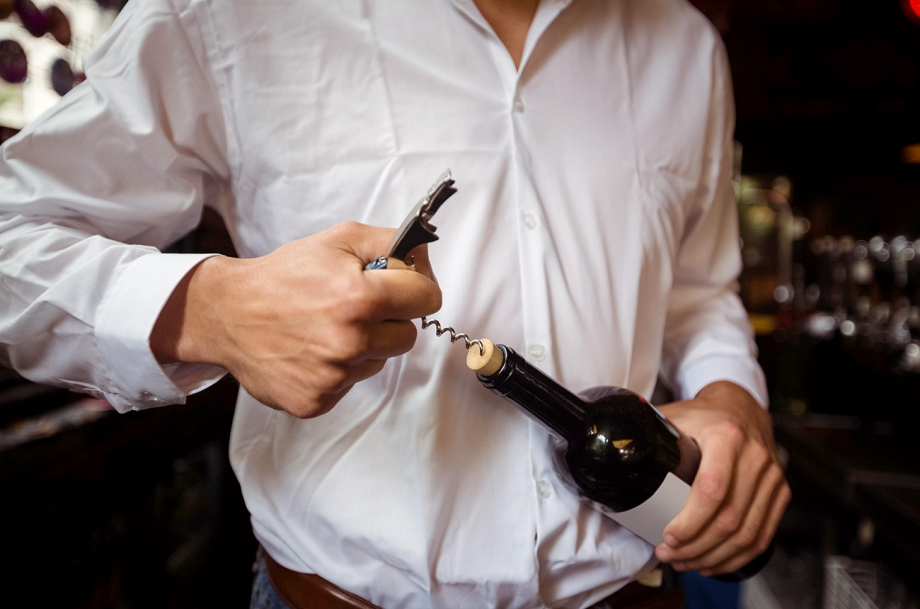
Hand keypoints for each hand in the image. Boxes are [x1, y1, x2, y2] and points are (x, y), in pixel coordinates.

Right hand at [151, 221, 441, 417]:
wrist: (228, 313)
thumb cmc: (283, 276)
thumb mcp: (338, 240)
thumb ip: (390, 242)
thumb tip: (424, 255)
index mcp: (359, 298)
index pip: (427, 299)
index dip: (416, 288)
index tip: (402, 289)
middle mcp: (350, 341)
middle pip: (408, 336)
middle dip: (390, 320)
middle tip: (355, 307)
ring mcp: (333, 376)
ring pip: (379, 361)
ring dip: (364, 346)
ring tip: (327, 328)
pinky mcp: (316, 401)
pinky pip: (350, 384)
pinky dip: (338, 369)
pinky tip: (313, 351)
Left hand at [653, 382, 790, 575]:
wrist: (741, 406)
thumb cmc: (703, 415)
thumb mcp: (675, 416)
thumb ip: (648, 433)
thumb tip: (613, 452)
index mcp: (726, 436)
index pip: (712, 489)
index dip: (690, 521)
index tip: (668, 536)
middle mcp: (755, 457)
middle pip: (730, 519)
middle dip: (696, 546)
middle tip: (670, 554)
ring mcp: (772, 476)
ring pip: (747, 533)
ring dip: (714, 556)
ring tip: (686, 561)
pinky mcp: (780, 492)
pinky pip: (763, 535)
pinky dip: (737, 556)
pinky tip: (714, 561)